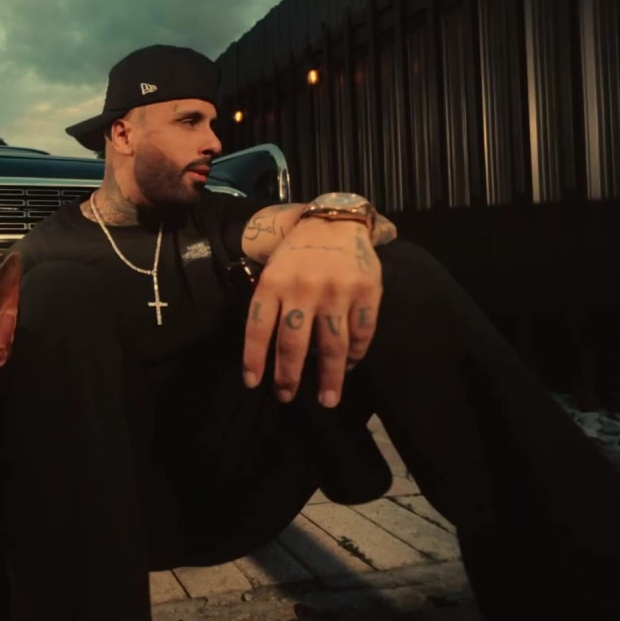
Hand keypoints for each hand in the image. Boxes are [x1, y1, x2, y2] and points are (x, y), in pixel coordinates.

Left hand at [241, 217, 382, 407]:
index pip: (257, 329)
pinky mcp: (366, 292)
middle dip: (288, 377)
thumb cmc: (299, 252)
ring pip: (331, 347)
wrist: (336, 220)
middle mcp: (303, 289)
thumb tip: (268, 352)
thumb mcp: (274, 269)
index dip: (254, 360)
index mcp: (273, 283)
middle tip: (286, 397)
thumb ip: (270, 303)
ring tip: (327, 400)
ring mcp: (336, 291)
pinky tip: (349, 366)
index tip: (253, 384)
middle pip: (293, 345)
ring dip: (329, 379)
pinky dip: (356, 355)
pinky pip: (361, 334)